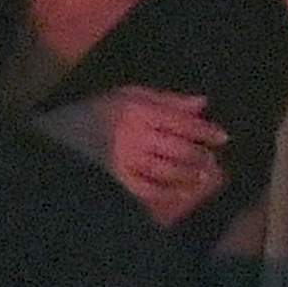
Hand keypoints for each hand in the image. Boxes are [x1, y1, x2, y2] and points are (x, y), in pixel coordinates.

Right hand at [98, 86, 228, 226]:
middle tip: (214, 160)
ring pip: (166, 170)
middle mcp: (135, 135)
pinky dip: (169, 192)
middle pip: (176, 148)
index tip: (223, 137)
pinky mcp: (118, 180)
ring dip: (189, 174)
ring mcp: (126, 160)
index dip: (204, 130)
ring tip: (205, 176)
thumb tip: (202, 103)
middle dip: (199, 155)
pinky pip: (148, 189)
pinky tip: (184, 192)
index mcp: (140, 110)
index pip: (181, 122)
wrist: (64, 134)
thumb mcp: (132, 94)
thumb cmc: (102, 109)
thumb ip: (168, 100)